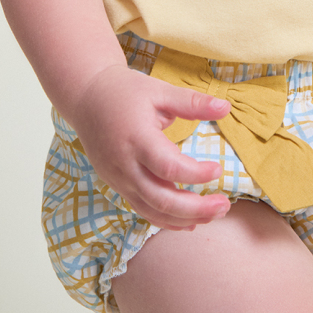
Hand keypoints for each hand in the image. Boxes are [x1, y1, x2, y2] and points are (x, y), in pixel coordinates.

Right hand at [67, 64, 231, 230]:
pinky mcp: (116, 185)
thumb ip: (192, 103)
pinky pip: (141, 209)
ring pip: (152, 210)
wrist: (87, 98)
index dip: (195, 174)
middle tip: (224, 205)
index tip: (218, 169)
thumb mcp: (160, 91)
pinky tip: (188, 222)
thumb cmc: (126, 92)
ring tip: (214, 214)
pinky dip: (165, 220)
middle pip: (161, 199)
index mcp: (137, 138)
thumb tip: (226, 108)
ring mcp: (118, 179)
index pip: (168, 167)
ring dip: (184, 218)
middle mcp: (125, 164)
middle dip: (195, 208)